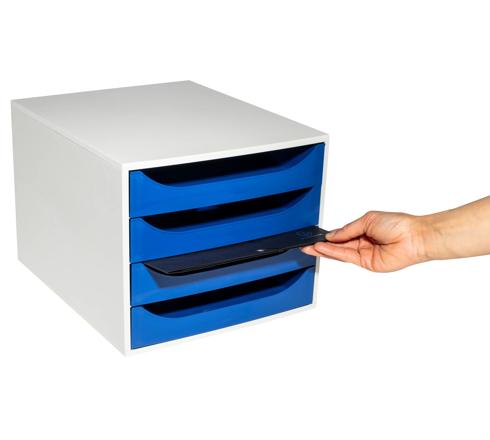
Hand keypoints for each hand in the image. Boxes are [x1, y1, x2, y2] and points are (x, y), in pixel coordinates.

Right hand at [301, 211, 429, 271]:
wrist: (414, 237)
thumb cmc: (398, 224)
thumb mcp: (367, 220)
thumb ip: (348, 229)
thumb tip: (333, 234)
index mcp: (364, 229)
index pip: (342, 234)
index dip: (329, 236)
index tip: (316, 236)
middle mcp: (363, 242)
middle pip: (338, 245)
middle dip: (322, 245)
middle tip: (307, 245)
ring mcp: (365, 253)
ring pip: (340, 253)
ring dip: (325, 250)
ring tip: (310, 247)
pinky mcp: (367, 263)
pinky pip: (347, 257)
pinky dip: (334, 253)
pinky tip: (323, 249)